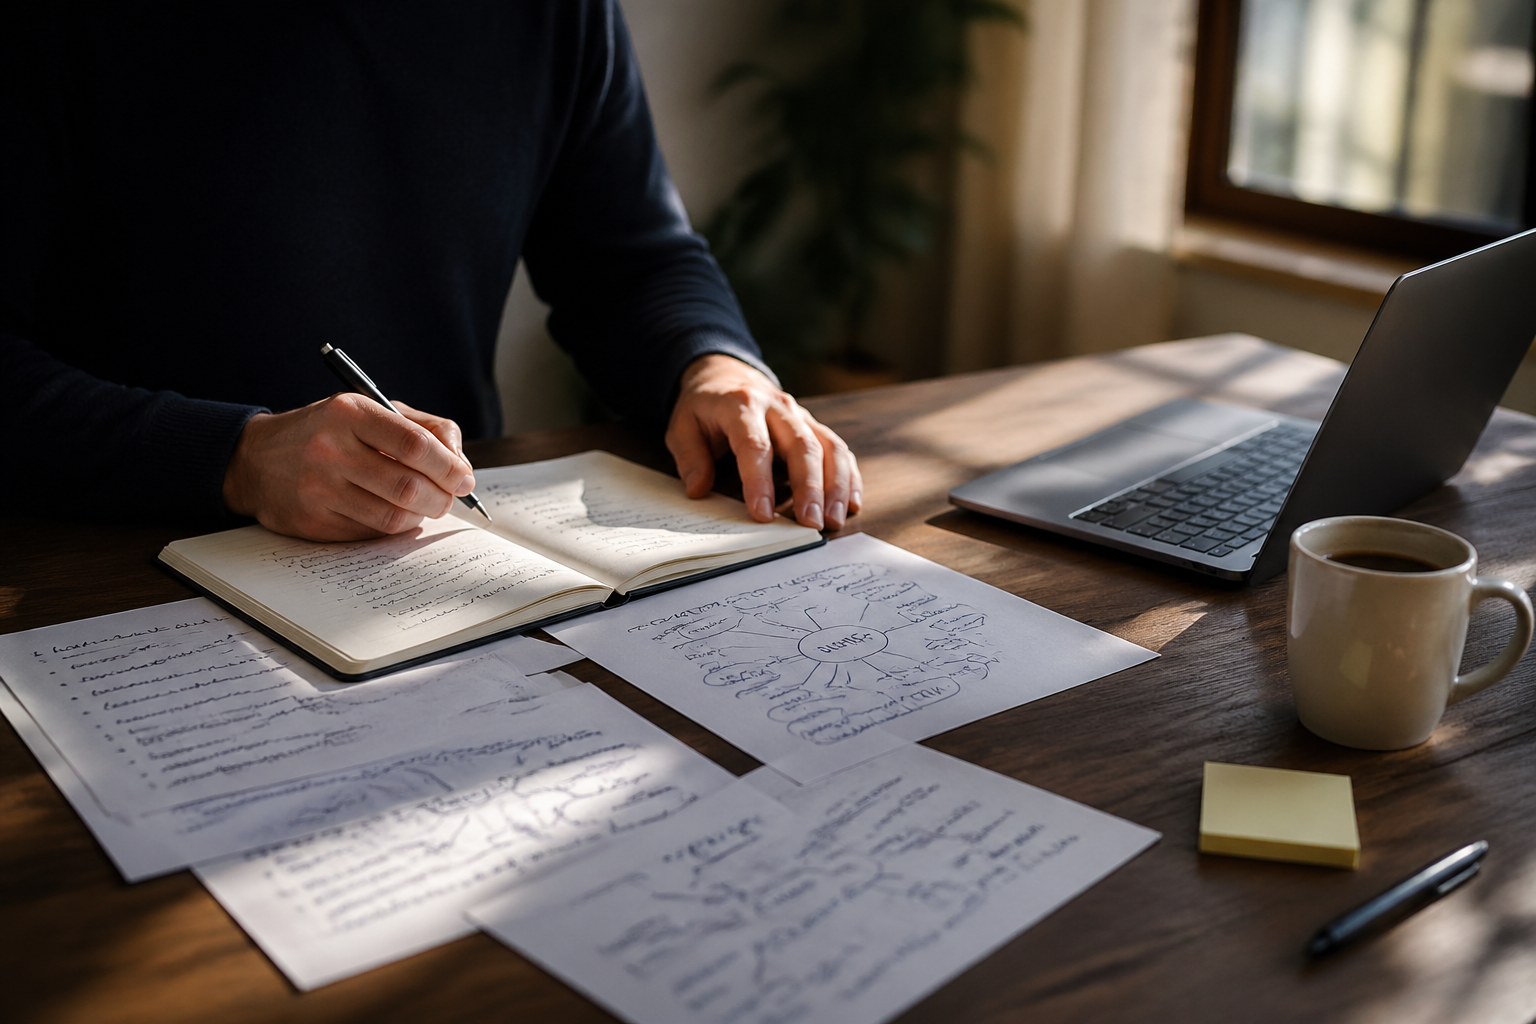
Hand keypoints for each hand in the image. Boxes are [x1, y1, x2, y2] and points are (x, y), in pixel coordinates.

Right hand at [222, 394, 477, 540]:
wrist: (254, 459)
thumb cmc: (328, 432)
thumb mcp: (370, 411)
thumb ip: (424, 428)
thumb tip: (461, 465)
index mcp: (349, 413)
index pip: (415, 444)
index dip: (449, 466)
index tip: (464, 478)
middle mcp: (330, 450)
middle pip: (408, 486)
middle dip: (442, 498)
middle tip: (448, 498)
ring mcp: (318, 489)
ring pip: (393, 517)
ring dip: (420, 516)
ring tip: (424, 506)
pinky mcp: (311, 522)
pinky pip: (370, 534)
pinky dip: (392, 529)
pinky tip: (393, 515)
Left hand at [666, 354, 861, 530]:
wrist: (726, 374)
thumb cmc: (704, 407)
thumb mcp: (682, 426)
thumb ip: (690, 458)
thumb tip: (699, 490)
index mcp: (741, 405)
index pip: (755, 445)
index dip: (759, 482)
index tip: (762, 515)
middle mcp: (778, 407)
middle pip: (801, 446)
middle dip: (809, 488)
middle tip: (811, 523)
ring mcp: (801, 415)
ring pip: (828, 447)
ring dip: (836, 485)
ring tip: (834, 519)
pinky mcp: (814, 426)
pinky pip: (839, 449)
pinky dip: (849, 477)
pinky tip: (851, 503)